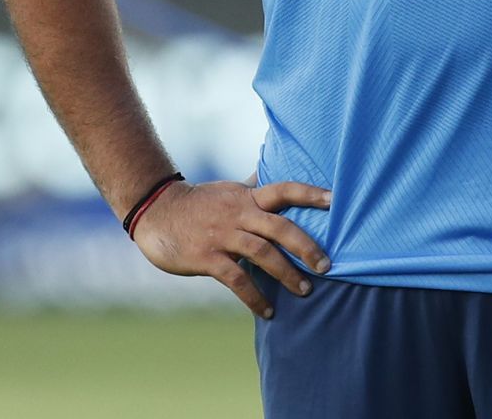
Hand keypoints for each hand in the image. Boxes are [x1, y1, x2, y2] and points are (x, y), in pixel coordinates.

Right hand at [131, 178, 331, 318]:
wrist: (155, 211)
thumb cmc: (199, 203)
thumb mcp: (230, 191)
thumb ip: (254, 191)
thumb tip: (275, 180)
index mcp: (248, 197)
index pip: (285, 189)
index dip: (311, 194)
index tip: (336, 201)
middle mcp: (239, 214)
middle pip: (280, 227)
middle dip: (307, 246)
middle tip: (327, 265)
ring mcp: (223, 235)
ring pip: (262, 253)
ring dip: (287, 274)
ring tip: (305, 291)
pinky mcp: (206, 257)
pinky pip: (237, 279)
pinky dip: (255, 296)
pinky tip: (268, 311)